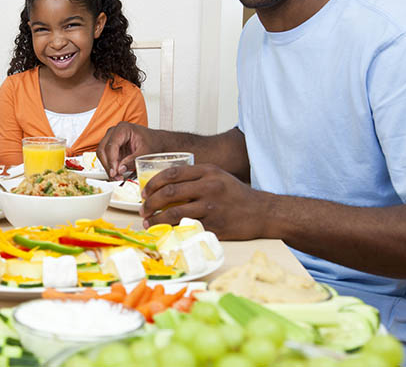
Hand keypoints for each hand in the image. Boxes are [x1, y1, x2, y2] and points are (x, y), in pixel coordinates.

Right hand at [96, 122, 156, 179]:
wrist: (158, 142)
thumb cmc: (154, 143)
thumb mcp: (146, 153)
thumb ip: (133, 160)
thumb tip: (120, 169)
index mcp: (123, 128)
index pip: (111, 145)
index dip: (111, 160)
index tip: (114, 172)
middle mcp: (114, 132)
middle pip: (103, 149)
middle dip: (108, 165)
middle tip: (115, 177)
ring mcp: (112, 139)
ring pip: (102, 154)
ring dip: (108, 167)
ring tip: (117, 177)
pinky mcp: (112, 147)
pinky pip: (106, 157)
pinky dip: (110, 167)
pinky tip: (117, 174)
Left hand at [140, 163, 271, 239]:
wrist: (262, 212)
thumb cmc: (236, 194)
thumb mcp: (218, 175)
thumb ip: (194, 176)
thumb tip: (164, 184)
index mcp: (207, 172)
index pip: (171, 174)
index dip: (153, 183)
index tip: (144, 192)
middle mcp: (208, 187)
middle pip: (169, 193)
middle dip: (150, 202)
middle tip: (143, 209)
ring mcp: (211, 208)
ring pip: (173, 213)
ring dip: (156, 219)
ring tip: (148, 222)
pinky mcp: (214, 226)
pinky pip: (186, 228)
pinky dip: (170, 231)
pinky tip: (163, 232)